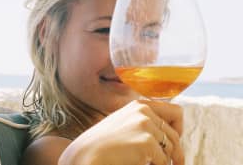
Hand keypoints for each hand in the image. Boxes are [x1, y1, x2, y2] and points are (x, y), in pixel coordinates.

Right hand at [58, 100, 183, 164]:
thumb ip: (144, 122)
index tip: (173, 142)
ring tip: (147, 163)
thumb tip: (171, 135)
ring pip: (171, 149)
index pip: (176, 112)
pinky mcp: (147, 142)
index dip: (178, 129)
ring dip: (164, 161)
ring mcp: (145, 125)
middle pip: (175, 135)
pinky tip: (140, 164)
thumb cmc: (102, 143)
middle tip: (176, 164)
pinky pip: (163, 161)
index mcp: (139, 105)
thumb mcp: (124, 123)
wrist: (86, 154)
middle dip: (176, 151)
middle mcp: (144, 111)